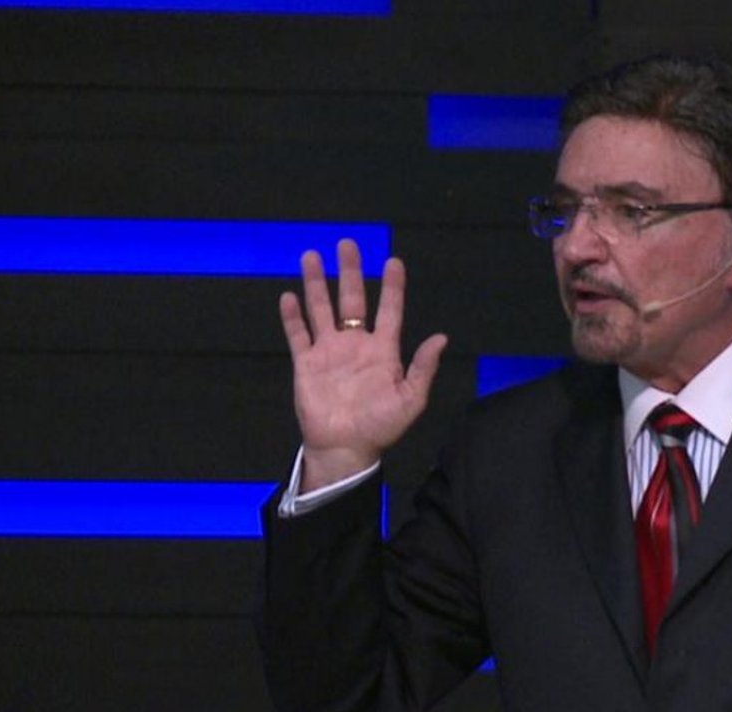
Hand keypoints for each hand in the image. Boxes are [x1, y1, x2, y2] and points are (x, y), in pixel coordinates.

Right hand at [279, 238, 446, 490]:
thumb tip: (441, 337)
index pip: (390, 311)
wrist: (346, 448)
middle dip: (350, 272)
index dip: (393, 287)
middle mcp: (356, 344)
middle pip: (353, 300)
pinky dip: (293, 316)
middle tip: (348, 244)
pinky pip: (298, 335)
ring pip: (322, 309)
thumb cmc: (381, 426)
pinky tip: (289, 295)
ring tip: (312, 256)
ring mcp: (329, 351)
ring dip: (317, 284)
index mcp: (383, 350)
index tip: (394, 262)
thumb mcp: (411, 399)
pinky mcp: (306, 363)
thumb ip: (423, 367)